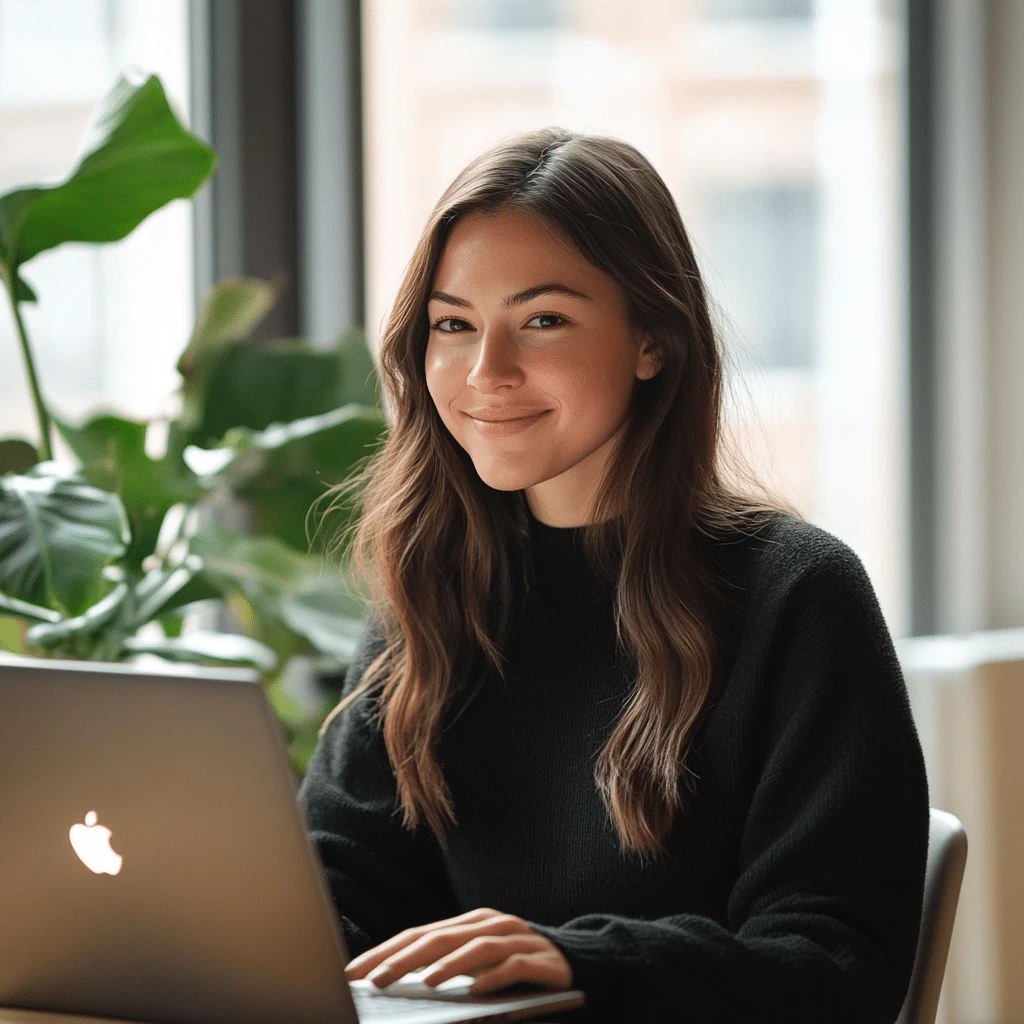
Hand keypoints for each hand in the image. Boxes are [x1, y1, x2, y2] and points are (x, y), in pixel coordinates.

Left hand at [344, 907, 572, 995]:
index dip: (386, 952)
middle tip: (376, 980)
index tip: (355, 972)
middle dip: (405, 959)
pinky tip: (474, 991)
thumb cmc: (513, 967)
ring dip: (448, 965)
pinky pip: (514, 966)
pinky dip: (493, 977)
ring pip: (477, 947)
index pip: (419, 934)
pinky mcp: (542, 959)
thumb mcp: (473, 966)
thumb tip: (393, 981)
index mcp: (468, 924)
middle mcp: (490, 924)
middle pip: (442, 938)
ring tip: (423, 983)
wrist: (574, 962)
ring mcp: (518, 938)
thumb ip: (442, 968)